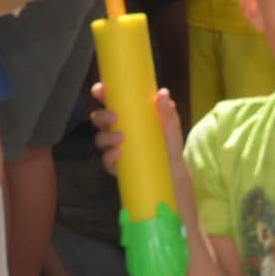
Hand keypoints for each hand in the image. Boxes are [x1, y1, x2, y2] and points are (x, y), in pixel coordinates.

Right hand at [89, 80, 198, 226]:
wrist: (175, 186)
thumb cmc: (171, 156)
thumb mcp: (172, 134)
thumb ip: (168, 115)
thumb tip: (163, 93)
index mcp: (132, 120)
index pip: (113, 103)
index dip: (102, 94)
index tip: (100, 89)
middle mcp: (120, 134)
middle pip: (99, 121)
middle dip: (101, 116)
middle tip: (113, 117)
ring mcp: (117, 152)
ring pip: (100, 140)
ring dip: (105, 137)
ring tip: (120, 139)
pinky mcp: (118, 170)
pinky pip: (107, 162)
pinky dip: (110, 157)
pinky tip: (118, 155)